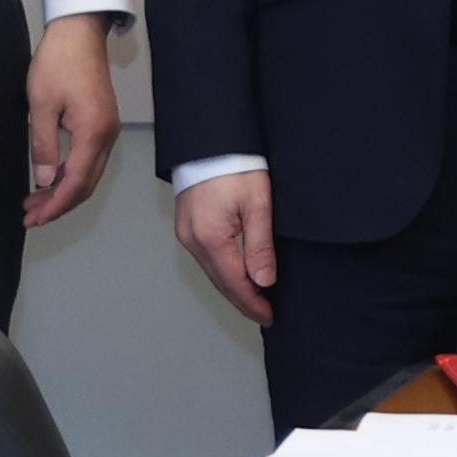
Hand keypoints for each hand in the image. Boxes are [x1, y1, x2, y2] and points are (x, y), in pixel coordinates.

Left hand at [25, 13, 120, 224]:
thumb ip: (42, 145)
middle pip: (86, 183)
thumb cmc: (58, 62)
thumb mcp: (41, 104)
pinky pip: (89, 158)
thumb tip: (43, 180)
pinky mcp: (102, 122)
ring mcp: (107, 129)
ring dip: (63, 190)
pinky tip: (50, 177)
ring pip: (89, 173)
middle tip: (30, 216)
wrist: (79, 32)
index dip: (55, 205)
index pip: (76, 182)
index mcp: (93, 132)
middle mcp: (106, 135)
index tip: (34, 218)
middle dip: (59, 204)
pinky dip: (70, 174)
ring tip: (34, 202)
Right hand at [173, 169, 277, 323]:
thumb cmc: (235, 165)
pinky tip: (237, 274)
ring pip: (212, 271)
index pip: (234, 283)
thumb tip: (263, 282)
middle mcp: (192, 241)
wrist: (210, 139)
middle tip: (264, 314)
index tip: (269, 316)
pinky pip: (206, 258)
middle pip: (220, 281)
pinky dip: (223, 271)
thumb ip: (260, 246)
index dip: (252, 303)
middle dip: (243, 300)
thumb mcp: (257, 204)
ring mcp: (187, 233)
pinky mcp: (187, 225)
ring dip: (233, 287)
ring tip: (255, 299)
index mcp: (211, 238)